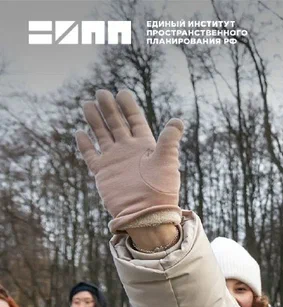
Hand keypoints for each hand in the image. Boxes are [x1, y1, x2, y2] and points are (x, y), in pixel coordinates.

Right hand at [75, 90, 183, 231]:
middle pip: (116, 124)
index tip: (122, 91)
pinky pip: (92, 155)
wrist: (147, 214)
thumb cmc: (160, 189)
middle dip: (109, 108)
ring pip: (102, 135)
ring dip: (95, 120)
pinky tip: (80, 132)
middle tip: (101, 92)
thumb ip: (169, 140)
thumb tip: (178, 121)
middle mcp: (129, 151)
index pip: (135, 121)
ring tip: (87, 104)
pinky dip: (86, 144)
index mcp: (145, 146)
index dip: (129, 107)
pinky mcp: (103, 172)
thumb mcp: (167, 161)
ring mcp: (115, 160)